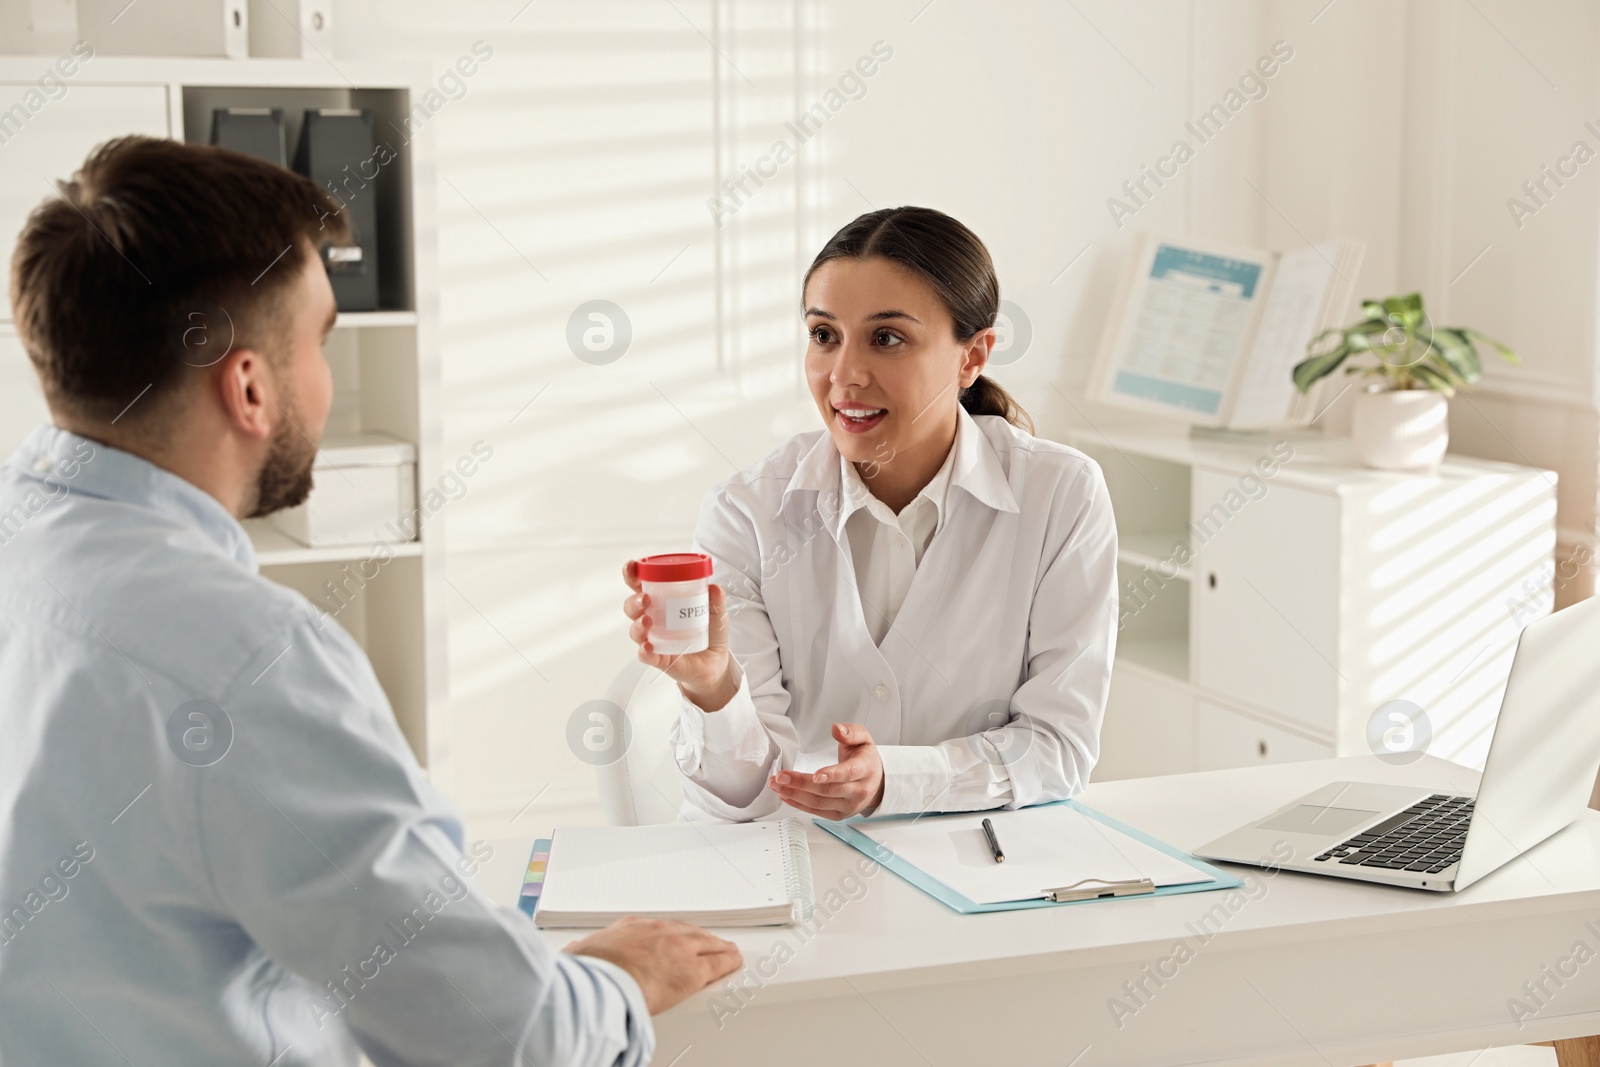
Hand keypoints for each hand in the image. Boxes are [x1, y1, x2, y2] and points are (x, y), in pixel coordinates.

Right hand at [564, 915, 742, 1014]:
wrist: (604, 980)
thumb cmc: (592, 970)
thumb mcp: (582, 952)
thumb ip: (583, 950)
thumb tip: (572, 952)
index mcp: (634, 927)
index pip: (660, 928)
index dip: (672, 935)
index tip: (674, 939)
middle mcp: (660, 932)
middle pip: (687, 931)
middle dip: (699, 938)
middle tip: (709, 942)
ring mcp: (679, 949)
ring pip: (706, 944)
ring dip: (717, 946)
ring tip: (727, 950)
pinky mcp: (692, 971)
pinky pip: (718, 963)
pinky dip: (728, 962)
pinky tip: (734, 961)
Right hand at [622, 560, 738, 711]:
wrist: (716, 663)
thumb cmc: (710, 633)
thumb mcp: (717, 613)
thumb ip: (716, 600)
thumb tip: (715, 588)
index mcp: (662, 602)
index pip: (641, 585)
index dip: (632, 575)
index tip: (632, 567)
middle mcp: (654, 619)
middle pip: (632, 607)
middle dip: (634, 601)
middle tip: (646, 599)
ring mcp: (654, 639)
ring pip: (635, 630)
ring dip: (637, 624)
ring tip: (647, 621)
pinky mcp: (659, 659)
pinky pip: (645, 655)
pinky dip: (644, 651)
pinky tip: (647, 647)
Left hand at [768, 723, 884, 818]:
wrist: (876, 782)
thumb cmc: (866, 759)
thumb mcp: (864, 739)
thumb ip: (851, 732)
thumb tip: (836, 729)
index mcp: (865, 770)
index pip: (849, 773)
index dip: (832, 774)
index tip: (815, 775)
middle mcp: (858, 791)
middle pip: (827, 790)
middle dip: (801, 784)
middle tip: (781, 777)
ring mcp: (848, 806)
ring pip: (819, 803)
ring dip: (795, 795)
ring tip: (776, 785)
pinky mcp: (838, 815)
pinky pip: (816, 812)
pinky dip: (798, 805)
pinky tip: (785, 796)